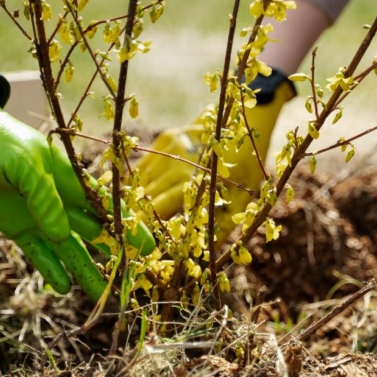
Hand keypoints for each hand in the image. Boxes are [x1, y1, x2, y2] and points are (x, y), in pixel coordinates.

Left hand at [0, 74, 154, 298]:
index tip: (146, 247)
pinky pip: (39, 254)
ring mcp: (40, 216)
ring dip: (85, 271)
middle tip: (132, 278)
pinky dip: (52, 270)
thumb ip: (42, 196)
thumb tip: (61, 234)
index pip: (105, 205)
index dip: (127, 225)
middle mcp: (60, 200)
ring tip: (100, 297)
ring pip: (69, 248)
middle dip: (114, 253)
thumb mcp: (19, 163)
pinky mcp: (18, 228)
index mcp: (69, 178)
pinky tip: (63, 288)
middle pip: (95, 231)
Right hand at [135, 72, 293, 237]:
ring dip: (134, 196)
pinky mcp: (167, 135)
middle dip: (137, 214)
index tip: (139, 242)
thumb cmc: (249, 167)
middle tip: (128, 233)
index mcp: (194, 181)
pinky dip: (137, 178)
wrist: (250, 123)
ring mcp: (169, 146)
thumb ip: (223, 228)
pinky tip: (131, 192)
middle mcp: (177, 163)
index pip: (160, 208)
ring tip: (126, 215)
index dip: (148, 226)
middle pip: (147, 194)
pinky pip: (145, 161)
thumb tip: (206, 254)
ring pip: (142, 177)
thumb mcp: (244, 201)